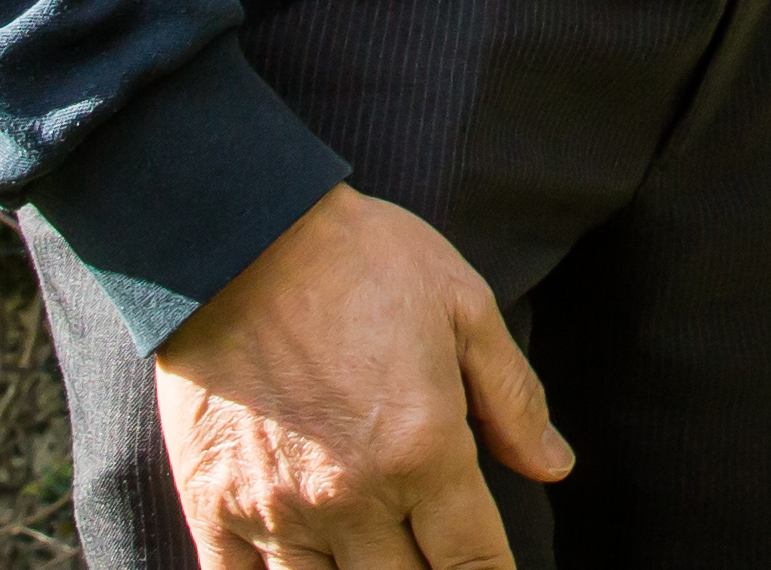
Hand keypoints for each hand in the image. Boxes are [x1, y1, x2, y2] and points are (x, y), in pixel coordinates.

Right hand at [153, 184, 568, 569]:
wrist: (239, 233)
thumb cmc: (358, 259)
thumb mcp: (463, 306)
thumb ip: (512, 398)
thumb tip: (554, 466)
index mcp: (424, 450)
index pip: (474, 562)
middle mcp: (354, 497)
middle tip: (434, 557)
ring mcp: (278, 512)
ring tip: (375, 561)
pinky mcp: (215, 508)